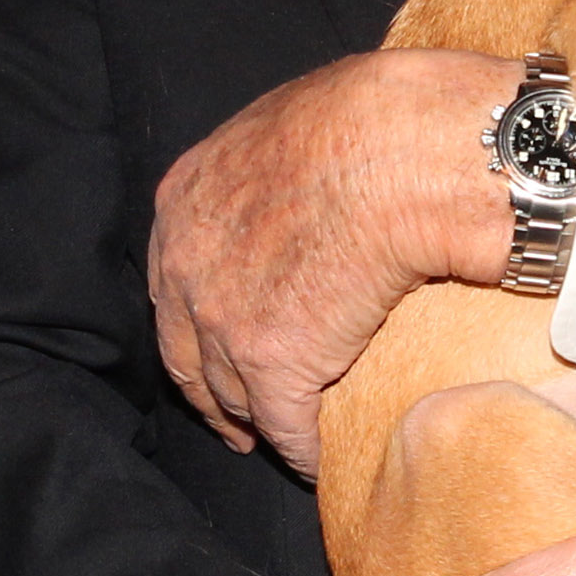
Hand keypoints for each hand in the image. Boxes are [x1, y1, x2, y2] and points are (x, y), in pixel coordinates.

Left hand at [150, 48, 514, 472]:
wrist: (401, 152)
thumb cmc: (370, 117)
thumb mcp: (291, 122)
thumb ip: (273, 166)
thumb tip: (308, 178)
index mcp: (185, 200)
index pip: (174, 280)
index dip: (197, 320)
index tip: (217, 347)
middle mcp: (185, 264)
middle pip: (187, 350)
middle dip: (211, 391)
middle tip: (236, 421)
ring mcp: (222, 318)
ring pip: (233, 395)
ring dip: (260, 423)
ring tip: (285, 439)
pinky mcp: (272, 363)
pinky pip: (286, 426)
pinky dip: (306, 449)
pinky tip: (324, 458)